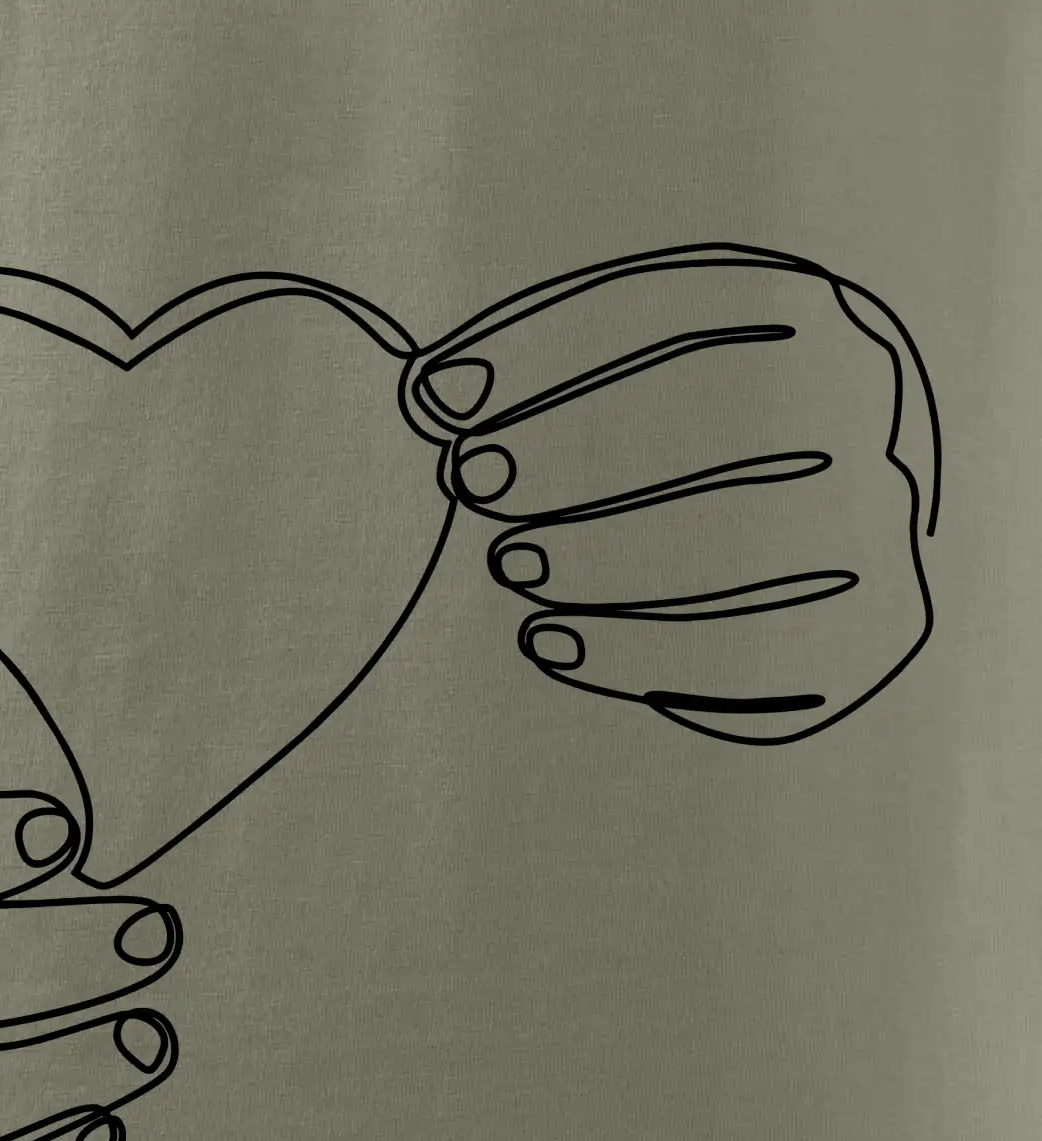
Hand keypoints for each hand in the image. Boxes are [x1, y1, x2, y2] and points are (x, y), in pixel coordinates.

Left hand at [400, 243, 940, 742]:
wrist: (816, 528)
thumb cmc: (690, 438)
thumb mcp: (641, 370)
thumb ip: (549, 367)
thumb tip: (431, 393)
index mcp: (809, 316)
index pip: (677, 312)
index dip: (547, 351)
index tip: (441, 393)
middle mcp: (867, 408)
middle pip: (722, 418)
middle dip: (572, 450)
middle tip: (473, 478)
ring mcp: (880, 523)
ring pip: (744, 542)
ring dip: (600, 556)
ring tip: (509, 562)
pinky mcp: (871, 635)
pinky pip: (752, 658)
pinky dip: (634, 653)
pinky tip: (549, 639)